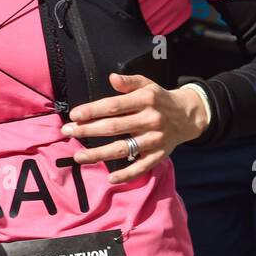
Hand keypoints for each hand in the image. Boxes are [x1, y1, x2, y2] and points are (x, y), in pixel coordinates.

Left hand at [61, 73, 208, 183]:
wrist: (189, 116)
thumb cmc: (160, 99)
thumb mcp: (148, 84)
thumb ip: (130, 82)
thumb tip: (112, 78)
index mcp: (145, 100)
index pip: (114, 106)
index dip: (92, 110)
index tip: (74, 115)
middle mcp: (150, 119)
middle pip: (114, 127)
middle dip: (88, 130)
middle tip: (67, 132)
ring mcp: (155, 139)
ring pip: (124, 148)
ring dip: (99, 154)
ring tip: (78, 156)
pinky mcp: (159, 155)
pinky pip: (141, 167)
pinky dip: (127, 174)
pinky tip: (110, 178)